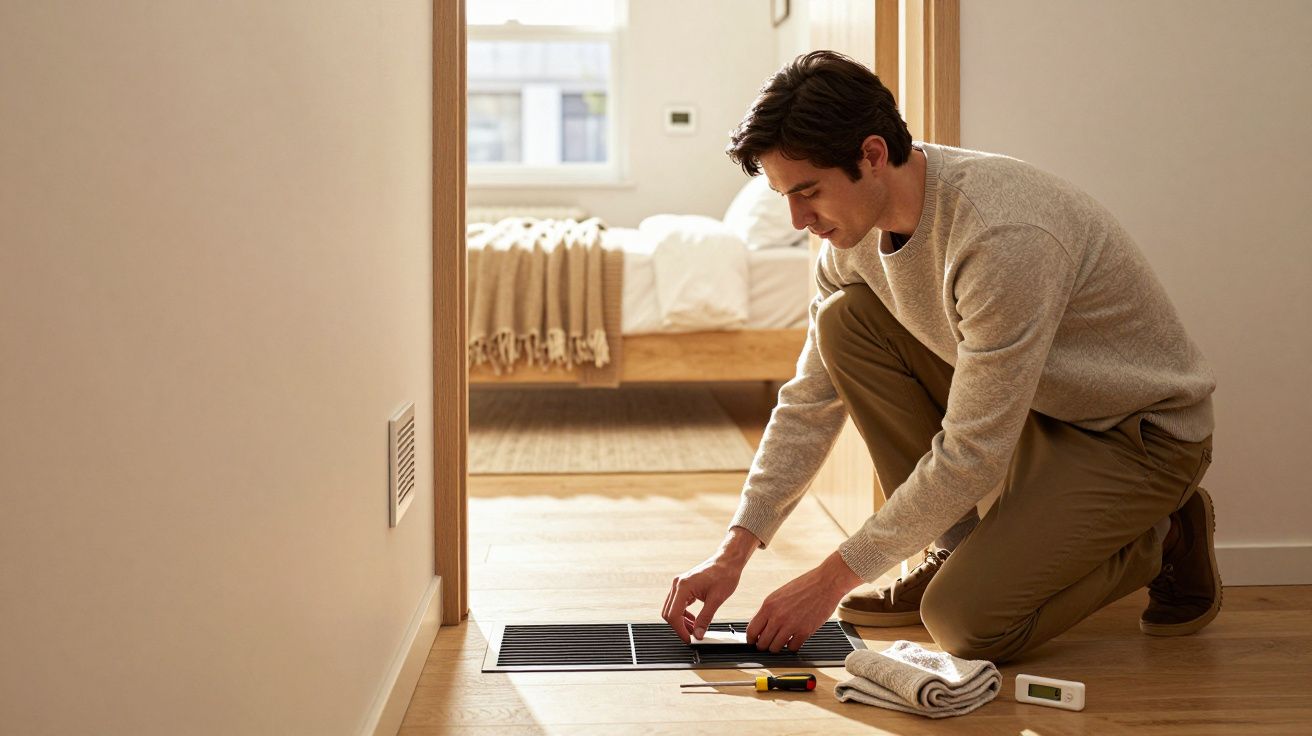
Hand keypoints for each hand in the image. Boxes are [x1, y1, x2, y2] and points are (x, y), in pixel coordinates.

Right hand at [662, 528, 757, 642]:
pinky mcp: (684, 586)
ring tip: (694, 629)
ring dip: (681, 621)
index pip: (673, 615)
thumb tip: (698, 634)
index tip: (689, 639)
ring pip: (672, 609)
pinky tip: (693, 619)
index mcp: (683, 587)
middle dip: (679, 627)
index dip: (680, 630)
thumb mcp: (716, 600)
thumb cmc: (724, 575)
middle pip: (669, 613)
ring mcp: (679, 584)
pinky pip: (677, 604)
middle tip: (692, 636)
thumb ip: (705, 619)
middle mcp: (678, 584)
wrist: (728, 562)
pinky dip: (683, 614)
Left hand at [746, 551, 861, 652]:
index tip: (754, 642)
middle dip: (764, 646)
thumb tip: (761, 627)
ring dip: (778, 647)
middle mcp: (777, 616)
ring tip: (782, 642)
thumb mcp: (779, 595)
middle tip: (768, 644)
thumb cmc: (804, 586)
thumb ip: (769, 610)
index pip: (752, 630)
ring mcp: (791, 625)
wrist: (826, 583)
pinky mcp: (805, 631)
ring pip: (776, 648)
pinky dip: (792, 646)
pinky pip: (792, 648)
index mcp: (768, 605)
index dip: (751, 639)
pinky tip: (794, 639)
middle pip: (762, 643)